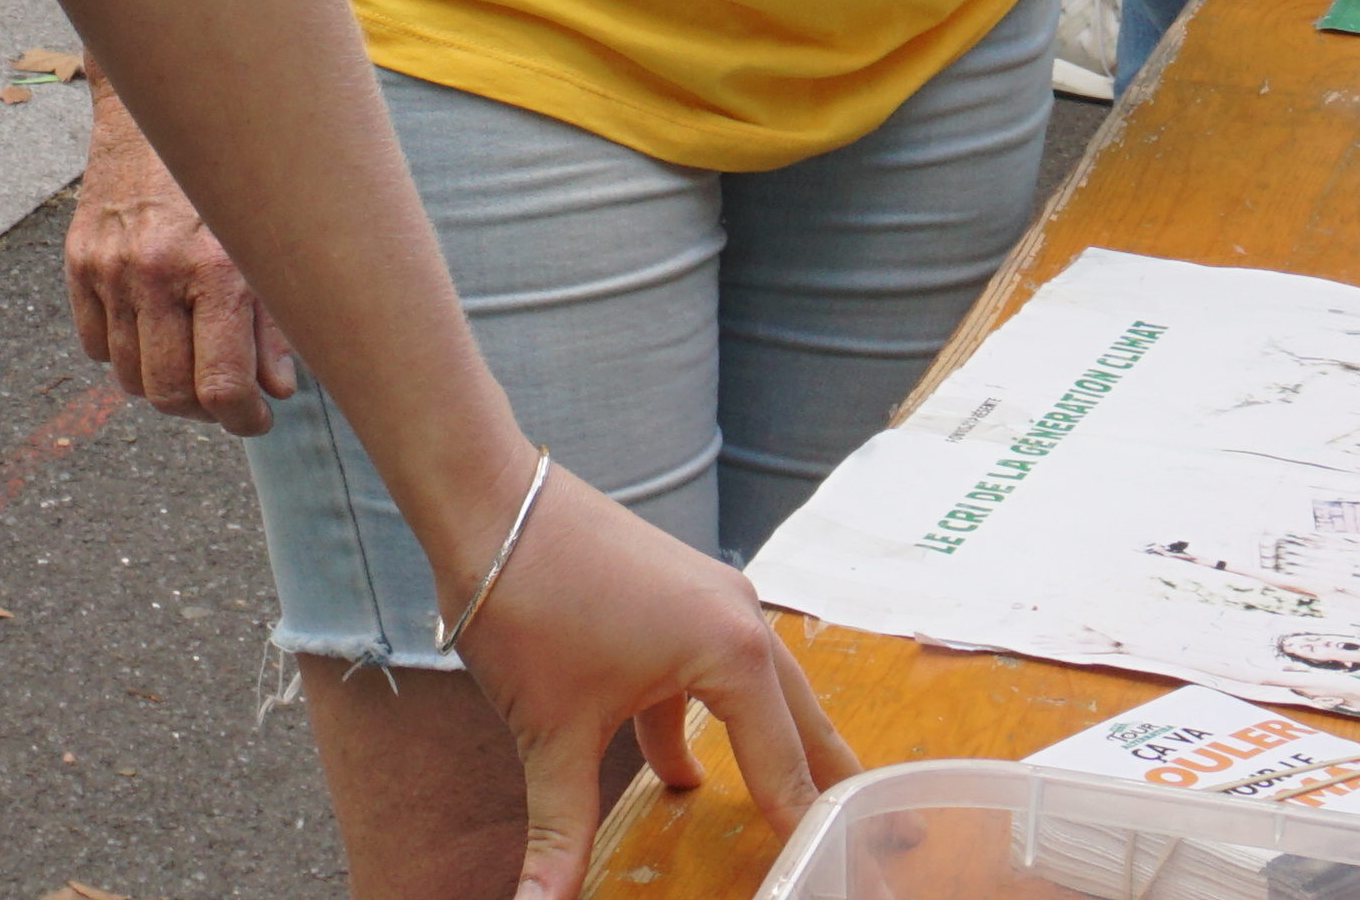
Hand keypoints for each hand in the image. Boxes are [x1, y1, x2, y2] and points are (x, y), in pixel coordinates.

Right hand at [67, 77, 295, 431]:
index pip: (220, 388)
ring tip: (194, 360)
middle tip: (226, 395)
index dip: (244, 418)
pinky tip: (157, 328)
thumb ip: (277, 323)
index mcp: (217, 267)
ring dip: (164, 383)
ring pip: (129, 377)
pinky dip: (125, 351)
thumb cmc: (235, 171)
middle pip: (168, 394)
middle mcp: (158, 270)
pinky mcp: (81, 257)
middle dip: (203, 410)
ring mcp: (111, 266)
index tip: (257, 414)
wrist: (166, 105)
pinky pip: (95, 344)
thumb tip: (275, 391)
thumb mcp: (273, 238)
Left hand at [444, 463, 850, 899]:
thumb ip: (561, 832)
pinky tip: (683, 776)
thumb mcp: (553, 733)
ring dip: (776, 752)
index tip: (828, 879)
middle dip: (827, 788)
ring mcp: (712, 600)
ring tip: (796, 813)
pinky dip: (711, 724)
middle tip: (875, 846)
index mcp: (735, 654)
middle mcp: (742, 621)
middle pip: (804, 725)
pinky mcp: (678, 594)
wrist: (485, 497)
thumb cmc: (527, 601)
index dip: (802, 833)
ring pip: (763, 695)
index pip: (787, 772)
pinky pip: (715, 671)